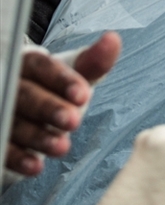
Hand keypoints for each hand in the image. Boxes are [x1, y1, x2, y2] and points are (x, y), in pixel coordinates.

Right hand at [5, 32, 120, 175]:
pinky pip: (3, 148)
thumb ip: (93, 62)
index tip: (83, 94)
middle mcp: (10, 85)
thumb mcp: (73, 75)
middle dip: (49, 108)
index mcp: (29, 64)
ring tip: (61, 146)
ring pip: (15, 123)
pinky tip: (35, 165)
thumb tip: (113, 39)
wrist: (26, 112)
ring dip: (38, 136)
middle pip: (26, 95)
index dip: (62, 80)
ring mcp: (1, 111)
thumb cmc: (52, 90)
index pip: (43, 67)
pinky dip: (18, 158)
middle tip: (73, 121)